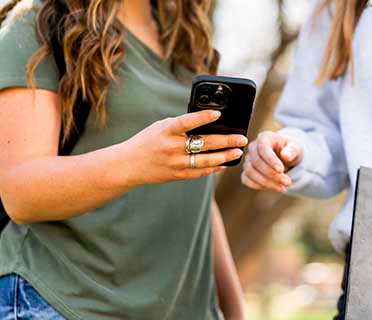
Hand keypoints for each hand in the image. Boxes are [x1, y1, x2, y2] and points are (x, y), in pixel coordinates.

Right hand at [120, 110, 247, 185]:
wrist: (128, 165)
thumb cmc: (148, 141)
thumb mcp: (161, 127)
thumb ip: (181, 126)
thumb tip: (209, 124)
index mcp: (165, 130)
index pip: (186, 122)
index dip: (202, 117)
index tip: (218, 114)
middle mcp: (171, 147)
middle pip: (203, 143)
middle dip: (226, 141)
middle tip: (242, 138)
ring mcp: (175, 163)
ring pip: (205, 161)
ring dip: (224, 156)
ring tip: (237, 152)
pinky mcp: (177, 175)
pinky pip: (199, 172)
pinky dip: (213, 168)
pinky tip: (224, 163)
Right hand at [241, 131, 302, 191]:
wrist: (285, 157)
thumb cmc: (290, 150)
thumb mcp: (296, 148)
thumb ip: (292, 150)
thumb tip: (285, 155)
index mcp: (264, 137)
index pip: (263, 148)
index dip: (271, 160)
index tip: (281, 170)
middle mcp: (253, 147)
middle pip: (256, 162)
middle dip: (271, 174)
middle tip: (287, 182)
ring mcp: (248, 159)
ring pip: (250, 172)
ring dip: (266, 182)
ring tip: (282, 187)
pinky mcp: (246, 170)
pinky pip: (246, 179)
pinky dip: (258, 185)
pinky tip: (272, 187)